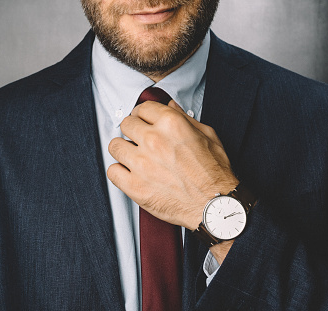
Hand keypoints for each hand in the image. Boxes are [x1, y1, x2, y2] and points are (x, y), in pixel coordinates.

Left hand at [107, 100, 238, 229]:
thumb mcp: (207, 136)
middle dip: (133, 130)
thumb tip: (170, 107)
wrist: (214, 205)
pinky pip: (112, 171)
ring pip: (115, 146)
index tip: (143, 121)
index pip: (142, 108)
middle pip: (126, 124)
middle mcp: (153, 140)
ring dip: (123, 150)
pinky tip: (130, 173)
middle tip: (139, 139)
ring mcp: (141, 163)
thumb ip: (185, 119)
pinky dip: (119, 172)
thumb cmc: (214, 174)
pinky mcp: (134, 186)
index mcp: (171, 124)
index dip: (143, 115)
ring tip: (133, 156)